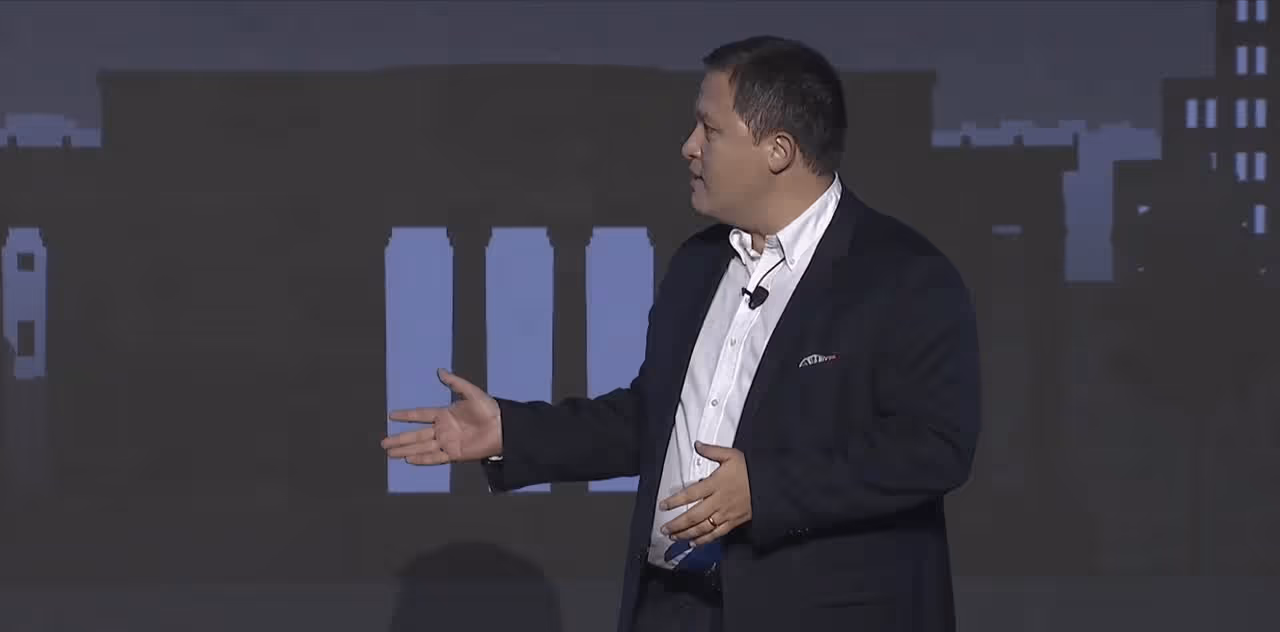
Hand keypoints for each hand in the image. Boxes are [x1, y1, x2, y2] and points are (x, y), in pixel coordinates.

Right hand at [381, 368, 502, 464]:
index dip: (406, 415)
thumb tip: (440, 371)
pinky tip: (409, 459)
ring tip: (390, 453)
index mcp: (445, 414)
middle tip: (383, 442)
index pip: (420, 415)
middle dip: (399, 438)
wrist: (503, 427)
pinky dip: (422, 459)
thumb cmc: (490, 409)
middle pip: (416, 434)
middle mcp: (443, 429)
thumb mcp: (472, 392)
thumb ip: (455, 383)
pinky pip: (435, 457)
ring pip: (421, 447)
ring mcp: (447, 442)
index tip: (391, 415)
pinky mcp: (455, 454)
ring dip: (405, 450)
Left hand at [659, 442, 751, 546]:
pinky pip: (716, 534)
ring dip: (686, 534)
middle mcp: (718, 501)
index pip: (690, 494)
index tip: (663, 506)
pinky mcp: (733, 522)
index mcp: (715, 484)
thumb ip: (712, 451)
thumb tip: (697, 445)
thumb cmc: (750, 469)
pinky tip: (694, 543)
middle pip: (693, 516)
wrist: (770, 483)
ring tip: (674, 537)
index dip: (674, 501)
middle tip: (664, 528)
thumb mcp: (731, 455)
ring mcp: (725, 513)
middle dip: (676, 524)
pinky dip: (704, 540)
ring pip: (703, 528)